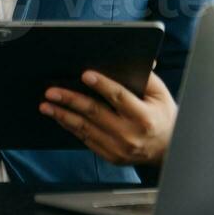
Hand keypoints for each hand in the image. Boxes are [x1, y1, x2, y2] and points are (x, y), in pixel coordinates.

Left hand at [39, 69, 176, 166]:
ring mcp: (118, 148)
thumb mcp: (160, 94)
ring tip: (46, 105)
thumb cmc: (162, 116)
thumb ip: (147, 77)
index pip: (119, 97)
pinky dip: (70, 127)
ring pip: (85, 129)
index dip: (101, 85)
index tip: (84, 74)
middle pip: (95, 113)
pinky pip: (86, 140)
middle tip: (52, 91)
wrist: (167, 150)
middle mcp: (130, 135)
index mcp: (144, 117)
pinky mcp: (110, 156)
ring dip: (63, 115)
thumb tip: (135, 58)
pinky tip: (59, 116)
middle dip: (71, 100)